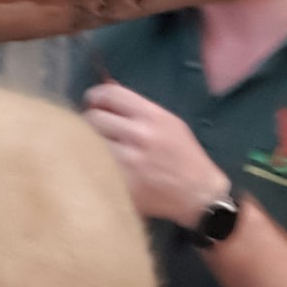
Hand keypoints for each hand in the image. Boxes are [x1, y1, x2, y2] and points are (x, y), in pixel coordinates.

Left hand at [82, 82, 229, 225]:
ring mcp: (129, 162)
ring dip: (88, 144)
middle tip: (95, 130)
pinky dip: (92, 165)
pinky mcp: (122, 184)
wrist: (198, 194)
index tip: (92, 103)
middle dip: (91, 122)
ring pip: (89, 143)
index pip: (110, 94)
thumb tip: (106, 91)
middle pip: (94, 118)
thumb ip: (137, 109)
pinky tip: (99, 167)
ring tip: (95, 148)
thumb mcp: (168, 123)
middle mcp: (139, 135)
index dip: (95, 96)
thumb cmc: (184, 157)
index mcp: (152, 116)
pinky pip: (94, 167)